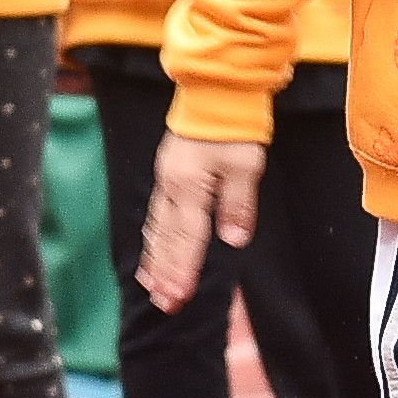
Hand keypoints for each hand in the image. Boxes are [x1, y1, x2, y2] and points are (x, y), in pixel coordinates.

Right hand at [139, 135, 269, 309]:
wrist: (216, 92)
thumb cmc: (234, 127)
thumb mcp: (246, 165)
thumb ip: (238, 204)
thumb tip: (233, 239)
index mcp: (190, 186)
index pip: (188, 237)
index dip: (184, 270)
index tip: (180, 297)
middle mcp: (172, 187)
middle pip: (167, 239)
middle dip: (166, 274)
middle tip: (165, 305)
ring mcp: (166, 181)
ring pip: (156, 229)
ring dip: (156, 261)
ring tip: (153, 289)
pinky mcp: (167, 176)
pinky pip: (155, 215)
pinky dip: (152, 240)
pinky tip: (151, 255)